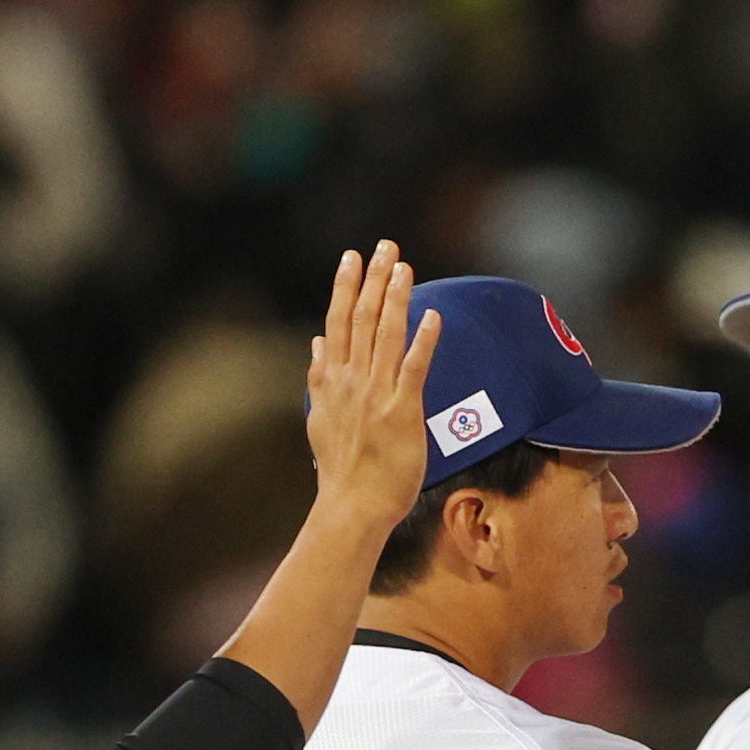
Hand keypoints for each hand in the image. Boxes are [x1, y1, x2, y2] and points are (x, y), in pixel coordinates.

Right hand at [302, 242, 443, 528]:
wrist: (352, 504)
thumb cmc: (341, 467)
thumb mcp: (319, 416)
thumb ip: (318, 376)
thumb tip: (317, 342)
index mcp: (331, 380)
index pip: (337, 322)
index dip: (345, 286)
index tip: (351, 257)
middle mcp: (351, 381)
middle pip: (361, 318)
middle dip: (373, 279)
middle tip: (385, 246)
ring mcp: (375, 394)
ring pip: (384, 335)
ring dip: (395, 298)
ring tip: (404, 266)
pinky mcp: (401, 412)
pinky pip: (413, 369)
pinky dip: (422, 340)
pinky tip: (433, 316)